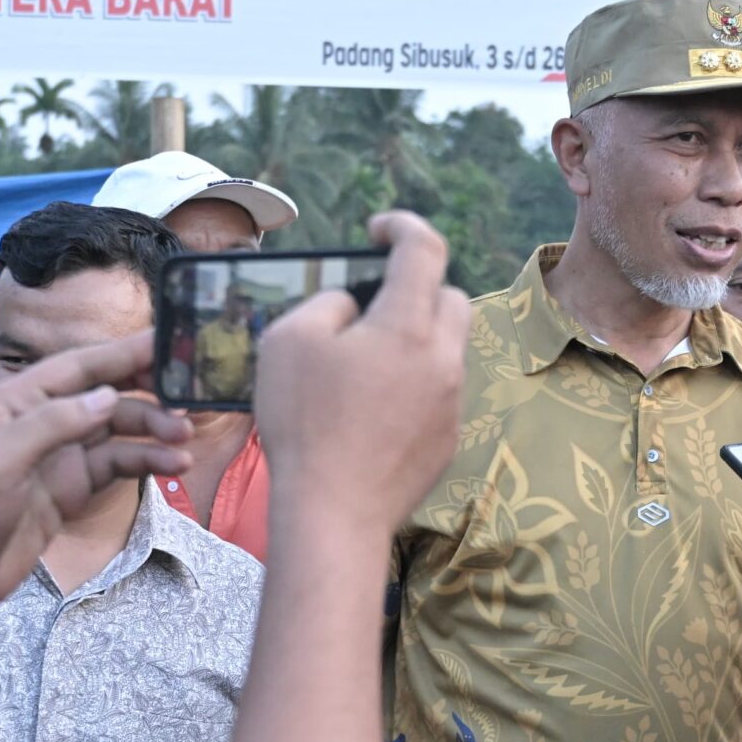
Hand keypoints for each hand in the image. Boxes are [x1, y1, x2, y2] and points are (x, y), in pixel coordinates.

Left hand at [0, 334, 191, 620]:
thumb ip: (52, 425)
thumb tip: (107, 396)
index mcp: (16, 402)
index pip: (78, 366)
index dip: (122, 352)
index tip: (168, 340)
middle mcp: (42, 421)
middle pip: (105, 393)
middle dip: (148, 390)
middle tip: (193, 393)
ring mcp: (59, 456)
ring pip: (118, 430)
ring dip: (153, 429)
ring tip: (186, 438)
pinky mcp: (71, 489)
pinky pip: (116, 465)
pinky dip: (145, 462)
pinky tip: (173, 464)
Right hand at [256, 210, 468, 537]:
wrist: (333, 515)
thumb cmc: (304, 423)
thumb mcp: (289, 341)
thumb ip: (326, 304)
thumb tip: (351, 305)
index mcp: (408, 326)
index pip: (425, 249)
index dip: (402, 226)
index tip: (378, 230)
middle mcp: (443, 360)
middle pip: (452, 298)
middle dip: (419, 289)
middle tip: (373, 304)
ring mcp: (451, 403)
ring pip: (447, 350)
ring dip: (415, 341)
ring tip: (365, 364)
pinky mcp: (448, 441)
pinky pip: (438, 394)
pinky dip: (413, 386)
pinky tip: (372, 411)